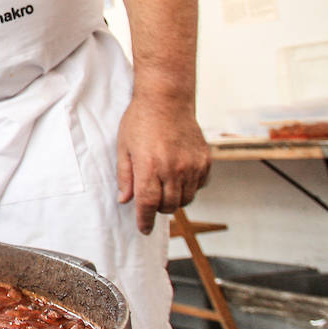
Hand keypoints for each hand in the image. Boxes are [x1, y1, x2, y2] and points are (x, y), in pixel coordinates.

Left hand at [115, 96, 209, 233]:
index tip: (144, 228)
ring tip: (164, 187)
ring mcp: (192, 165)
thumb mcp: (123, 147)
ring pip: (186, 199)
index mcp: (149, 167)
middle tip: (151, 202)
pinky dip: (189, 188)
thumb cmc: (140, 121)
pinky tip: (179, 176)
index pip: (148, 204)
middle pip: (169, 205)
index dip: (145, 220)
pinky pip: (200, 186)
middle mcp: (173, 169)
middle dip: (158, 209)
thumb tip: (125, 200)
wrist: (166, 99)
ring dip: (174, 200)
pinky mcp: (205, 160)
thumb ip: (125, 176)